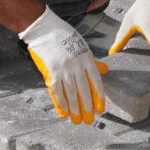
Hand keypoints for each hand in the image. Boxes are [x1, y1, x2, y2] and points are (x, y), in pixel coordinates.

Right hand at [20, 6, 106, 122]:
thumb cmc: (64, 36)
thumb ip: (92, 61)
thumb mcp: (82, 45)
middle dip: (87, 107)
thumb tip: (105, 71)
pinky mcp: (51, 72)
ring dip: (75, 108)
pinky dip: (61, 103)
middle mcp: (77, 65)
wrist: (44, 29)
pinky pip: (57, 91)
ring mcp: (63, 69)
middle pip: (84, 90)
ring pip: (71, 93)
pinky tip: (64, 111)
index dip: (99, 97)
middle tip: (89, 120)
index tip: (100, 109)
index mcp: (87, 58)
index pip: (96, 81)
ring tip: (77, 119)